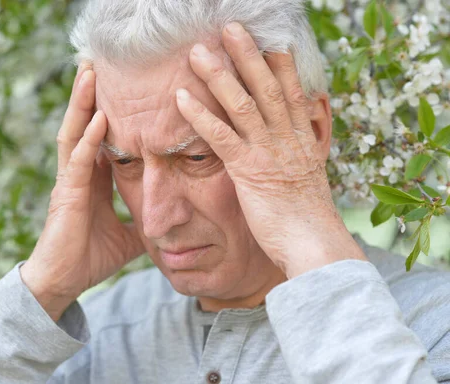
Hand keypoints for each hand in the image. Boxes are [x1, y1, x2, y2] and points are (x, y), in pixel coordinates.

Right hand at [21, 62, 145, 319]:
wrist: (63, 283)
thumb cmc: (90, 257)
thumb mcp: (128, 236)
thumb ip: (143, 220)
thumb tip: (171, 221)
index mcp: (93, 181)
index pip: (101, 138)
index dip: (108, 113)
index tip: (123, 90)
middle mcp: (79, 175)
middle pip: (84, 126)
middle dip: (90, 96)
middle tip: (99, 65)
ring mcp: (70, 182)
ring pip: (75, 134)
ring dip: (83, 104)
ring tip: (91, 74)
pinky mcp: (66, 195)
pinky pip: (77, 161)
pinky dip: (89, 139)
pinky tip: (100, 119)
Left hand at [175, 22, 366, 277]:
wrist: (314, 243)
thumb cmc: (308, 218)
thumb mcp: (309, 178)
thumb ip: (300, 155)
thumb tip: (298, 142)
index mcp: (303, 138)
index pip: (292, 92)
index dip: (280, 64)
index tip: (271, 39)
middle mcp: (287, 137)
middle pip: (266, 87)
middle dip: (248, 55)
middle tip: (230, 28)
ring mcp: (269, 151)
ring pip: (242, 104)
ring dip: (218, 76)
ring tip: (198, 53)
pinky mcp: (249, 170)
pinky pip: (221, 136)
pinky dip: (200, 116)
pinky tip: (181, 98)